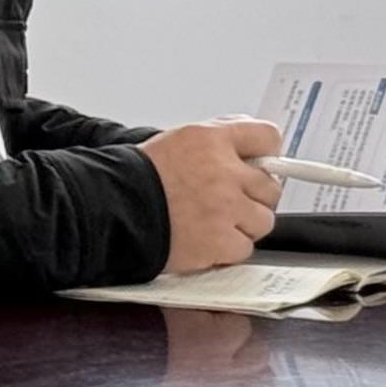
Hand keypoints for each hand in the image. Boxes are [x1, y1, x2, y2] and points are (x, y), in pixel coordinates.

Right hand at [138, 116, 281, 273]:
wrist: (114, 210)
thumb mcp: (180, 140)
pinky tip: (207, 240)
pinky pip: (244, 248)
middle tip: (231, 201)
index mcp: (214, 140)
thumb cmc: (141, 177)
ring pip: (263, 221)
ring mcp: (225, 209)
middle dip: (254, 196)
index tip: (262, 166)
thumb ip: (220, 137)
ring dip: (244, 225)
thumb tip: (253, 141)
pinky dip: (228, 250)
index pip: (268, 137)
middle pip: (271, 187)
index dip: (267, 155)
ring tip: (216, 222)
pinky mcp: (220, 242)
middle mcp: (224, 172)